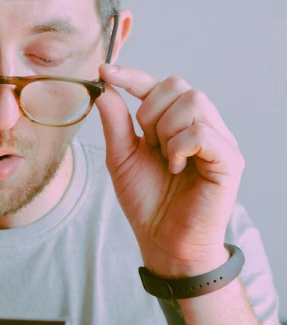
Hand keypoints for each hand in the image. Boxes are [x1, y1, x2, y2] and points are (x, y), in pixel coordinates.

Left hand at [94, 64, 244, 276]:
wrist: (164, 243)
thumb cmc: (147, 204)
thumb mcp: (122, 160)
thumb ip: (115, 125)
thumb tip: (104, 89)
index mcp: (176, 124)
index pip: (159, 85)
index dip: (133, 76)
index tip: (105, 72)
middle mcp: (201, 125)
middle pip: (178, 85)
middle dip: (151, 113)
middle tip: (149, 147)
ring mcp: (218, 140)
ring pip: (192, 102)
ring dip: (167, 133)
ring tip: (166, 162)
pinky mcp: (229, 159)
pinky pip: (203, 132)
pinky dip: (181, 147)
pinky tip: (176, 168)